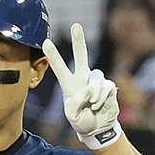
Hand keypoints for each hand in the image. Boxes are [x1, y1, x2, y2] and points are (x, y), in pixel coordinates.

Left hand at [42, 23, 120, 148]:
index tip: (45, 41)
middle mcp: (83, 79)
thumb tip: (88, 89)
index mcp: (69, 85)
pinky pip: (106, 87)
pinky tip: (99, 106)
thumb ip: (76, 103)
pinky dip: (102, 99)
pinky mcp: (109, 86)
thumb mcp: (73, 117)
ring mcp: (96, 81)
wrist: (100, 129)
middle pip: (81, 56)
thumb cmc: (83, 122)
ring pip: (96, 79)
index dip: (53, 55)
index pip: (60, 68)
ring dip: (94, 95)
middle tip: (76, 25)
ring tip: (92, 106)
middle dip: (79, 40)